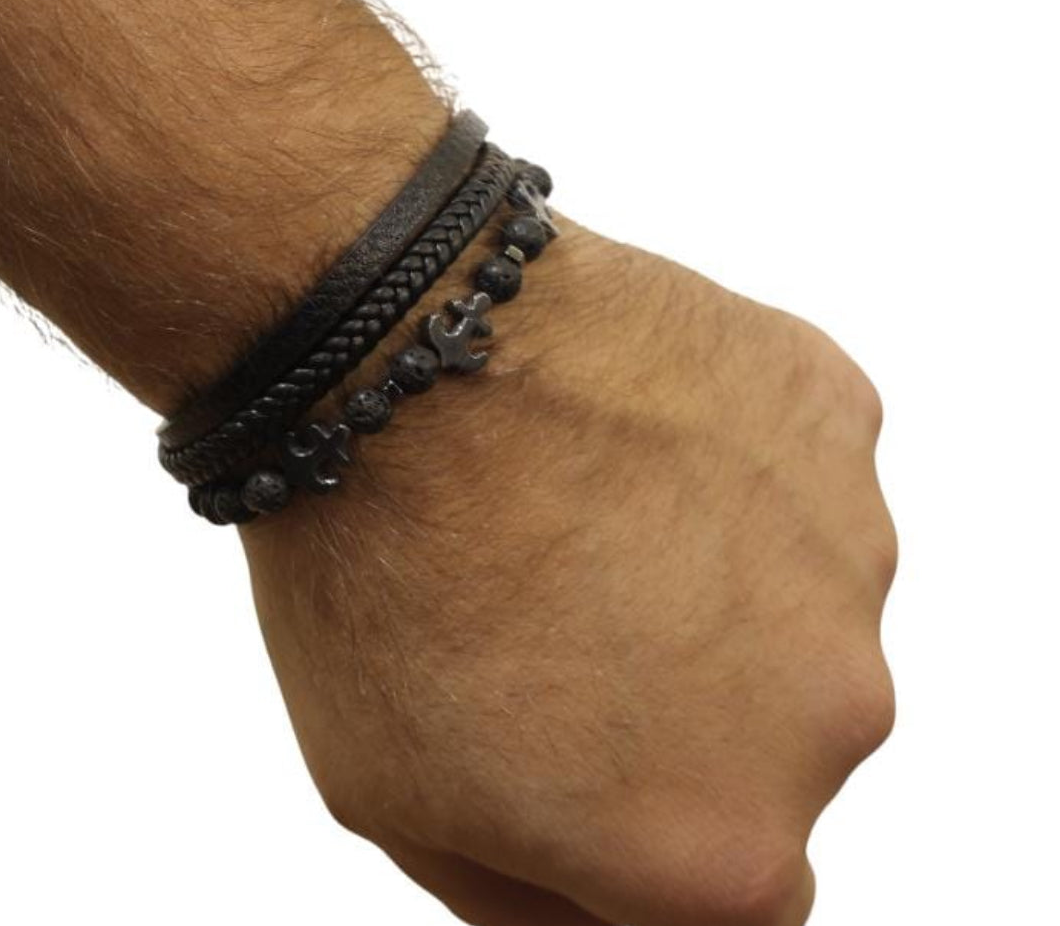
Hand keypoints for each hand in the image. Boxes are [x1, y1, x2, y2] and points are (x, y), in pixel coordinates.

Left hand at [242, 222, 896, 925]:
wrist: (383, 351)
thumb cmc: (373, 579)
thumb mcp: (411, 809)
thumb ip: (544, 899)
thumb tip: (618, 900)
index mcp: (726, 847)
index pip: (739, 892)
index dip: (651, 820)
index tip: (585, 748)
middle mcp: (830, 712)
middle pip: (777, 742)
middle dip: (686, 701)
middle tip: (566, 609)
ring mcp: (848, 547)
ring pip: (796, 597)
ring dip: (712, 571)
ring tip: (581, 506)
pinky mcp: (835, 416)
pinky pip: (793, 472)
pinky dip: (727, 463)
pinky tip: (625, 431)